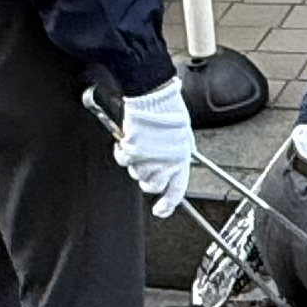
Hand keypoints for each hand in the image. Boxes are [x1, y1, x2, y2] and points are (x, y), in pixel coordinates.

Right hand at [114, 78, 193, 218]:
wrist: (153, 96)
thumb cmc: (169, 111)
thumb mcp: (183, 136)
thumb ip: (179, 154)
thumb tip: (177, 161)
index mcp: (180, 160)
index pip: (176, 192)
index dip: (168, 205)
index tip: (161, 210)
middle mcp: (164, 163)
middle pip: (151, 186)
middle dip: (148, 178)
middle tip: (148, 162)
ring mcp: (146, 159)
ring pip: (136, 174)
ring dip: (136, 163)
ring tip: (141, 145)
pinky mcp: (130, 151)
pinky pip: (123, 160)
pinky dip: (123, 152)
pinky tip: (128, 141)